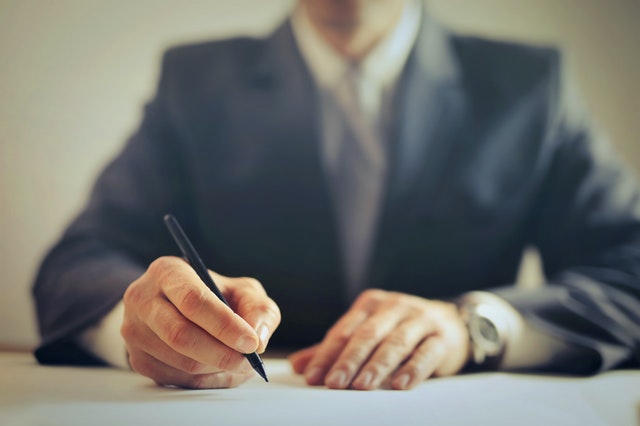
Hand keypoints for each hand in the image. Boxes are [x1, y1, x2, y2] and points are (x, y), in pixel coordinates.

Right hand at [121, 256, 279, 387]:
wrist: (176, 306)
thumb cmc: (215, 295)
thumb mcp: (242, 290)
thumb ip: (258, 308)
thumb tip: (259, 338)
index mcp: (168, 271)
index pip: (193, 300)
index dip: (224, 325)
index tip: (251, 342)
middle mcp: (143, 299)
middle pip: (181, 335)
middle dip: (222, 353)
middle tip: (249, 361)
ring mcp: (135, 331)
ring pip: (181, 362)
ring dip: (218, 369)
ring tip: (240, 363)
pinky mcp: (138, 359)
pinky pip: (177, 379)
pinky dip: (207, 380)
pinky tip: (221, 369)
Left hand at [289, 289, 468, 389]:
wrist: (450, 322)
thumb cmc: (400, 329)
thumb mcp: (368, 331)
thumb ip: (335, 348)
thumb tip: (299, 365)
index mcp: (370, 304)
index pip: (344, 330)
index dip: (327, 354)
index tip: (313, 377)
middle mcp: (394, 306)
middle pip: (367, 335)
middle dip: (348, 360)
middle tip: (333, 384)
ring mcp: (419, 319)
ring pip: (395, 343)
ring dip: (377, 366)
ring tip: (361, 386)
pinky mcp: (441, 337)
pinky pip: (425, 353)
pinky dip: (412, 370)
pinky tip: (399, 385)